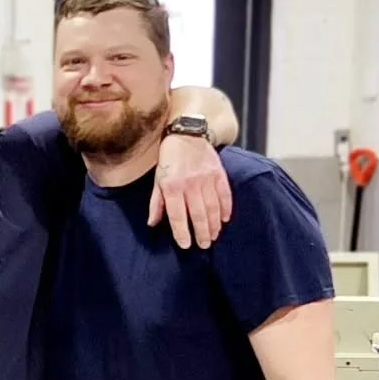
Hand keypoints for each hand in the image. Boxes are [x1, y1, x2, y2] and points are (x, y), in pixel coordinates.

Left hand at [148, 134, 232, 248]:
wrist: (186, 134)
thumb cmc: (169, 160)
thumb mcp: (158, 180)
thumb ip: (156, 203)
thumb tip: (152, 223)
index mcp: (172, 187)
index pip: (177, 215)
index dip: (181, 232)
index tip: (185, 245)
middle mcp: (190, 184)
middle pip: (197, 214)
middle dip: (201, 233)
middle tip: (204, 245)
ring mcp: (206, 178)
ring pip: (212, 207)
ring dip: (214, 224)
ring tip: (214, 236)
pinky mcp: (218, 173)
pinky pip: (224, 194)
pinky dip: (226, 208)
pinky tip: (225, 220)